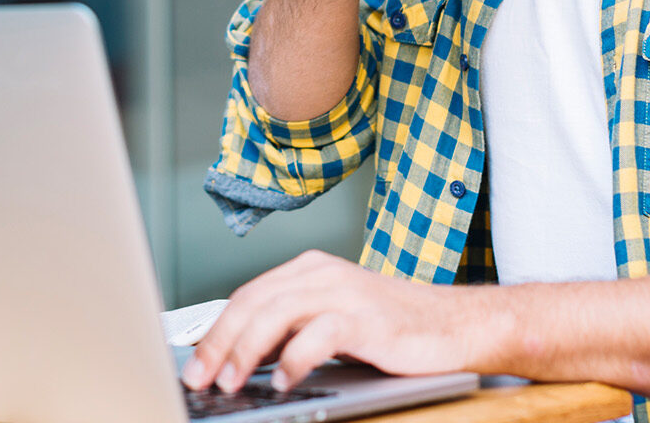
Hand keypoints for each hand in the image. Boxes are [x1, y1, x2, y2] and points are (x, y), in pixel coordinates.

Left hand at [180, 251, 481, 393]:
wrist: (455, 324)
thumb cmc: (393, 326)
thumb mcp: (334, 316)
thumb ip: (292, 327)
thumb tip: (239, 357)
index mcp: (310, 269)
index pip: (247, 296)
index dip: (215, 331)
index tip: (194, 365)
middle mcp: (323, 274)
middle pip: (253, 303)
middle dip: (219, 343)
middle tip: (200, 378)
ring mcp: (345, 293)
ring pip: (276, 313)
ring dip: (246, 351)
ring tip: (232, 381)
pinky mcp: (367, 319)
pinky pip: (319, 335)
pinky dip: (294, 359)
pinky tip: (283, 380)